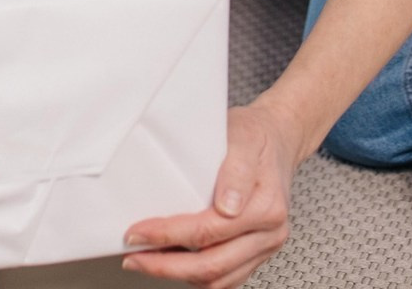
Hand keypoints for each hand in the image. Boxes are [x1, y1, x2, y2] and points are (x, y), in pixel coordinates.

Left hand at [120, 104, 295, 288]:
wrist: (278, 138)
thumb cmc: (256, 136)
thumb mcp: (244, 138)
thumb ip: (236, 170)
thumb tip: (227, 206)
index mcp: (265, 207)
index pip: (209, 231)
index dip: (169, 235)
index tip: (139, 232)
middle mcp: (268, 234)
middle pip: (213, 265)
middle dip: (167, 265)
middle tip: (133, 257)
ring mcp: (263, 246)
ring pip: (220, 279)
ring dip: (180, 274)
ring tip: (147, 261)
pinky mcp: (256, 251)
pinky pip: (228, 276)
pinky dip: (199, 275)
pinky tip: (175, 263)